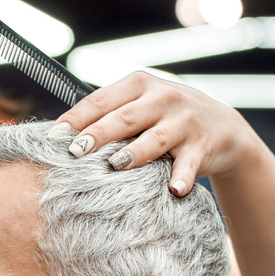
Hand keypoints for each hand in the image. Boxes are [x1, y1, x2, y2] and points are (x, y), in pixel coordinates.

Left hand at [52, 72, 265, 195]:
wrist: (222, 126)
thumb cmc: (164, 118)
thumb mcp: (138, 106)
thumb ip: (107, 115)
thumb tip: (58, 136)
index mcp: (138, 85)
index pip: (100, 101)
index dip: (76, 119)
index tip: (52, 138)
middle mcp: (162, 98)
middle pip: (123, 118)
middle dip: (98, 135)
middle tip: (75, 152)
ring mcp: (184, 121)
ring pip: (154, 139)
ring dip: (135, 153)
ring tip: (116, 165)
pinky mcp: (203, 145)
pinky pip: (189, 163)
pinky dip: (182, 177)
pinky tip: (174, 190)